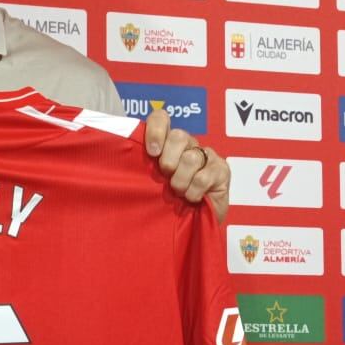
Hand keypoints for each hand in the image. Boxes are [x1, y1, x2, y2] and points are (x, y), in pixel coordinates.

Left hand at [144, 107, 230, 221]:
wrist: (194, 225)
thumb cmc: (169, 204)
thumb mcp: (150, 184)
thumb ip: (142, 168)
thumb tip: (123, 158)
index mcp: (168, 143)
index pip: (161, 118)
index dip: (156, 130)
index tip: (152, 152)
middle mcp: (188, 144)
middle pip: (178, 136)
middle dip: (168, 160)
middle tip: (166, 178)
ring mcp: (207, 156)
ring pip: (190, 158)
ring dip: (180, 181)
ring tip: (179, 193)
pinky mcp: (222, 170)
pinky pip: (203, 177)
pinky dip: (193, 192)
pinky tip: (193, 198)